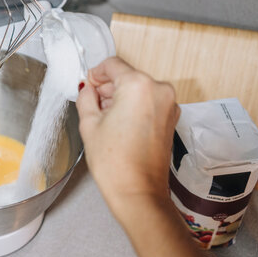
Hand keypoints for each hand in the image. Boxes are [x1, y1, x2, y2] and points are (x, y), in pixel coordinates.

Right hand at [76, 57, 179, 217]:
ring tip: (104, 119)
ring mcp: (169, 105)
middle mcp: (159, 90)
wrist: (137, 192)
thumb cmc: (115, 162)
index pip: (112, 65)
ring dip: (120, 98)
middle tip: (91, 104)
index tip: (87, 85)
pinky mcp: (171, 119)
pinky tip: (119, 125)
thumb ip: (86, 97)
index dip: (95, 73)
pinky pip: (149, 102)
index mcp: (138, 85)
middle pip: (127, 76)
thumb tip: (88, 89)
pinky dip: (133, 107)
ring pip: (138, 89)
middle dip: (107, 87)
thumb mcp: (88, 123)